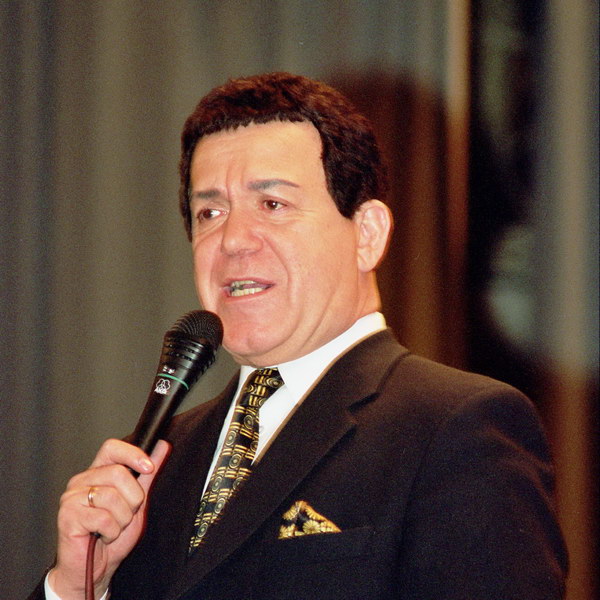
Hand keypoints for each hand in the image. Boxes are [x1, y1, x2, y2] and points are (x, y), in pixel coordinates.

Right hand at [48, 439, 169, 598]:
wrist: (94, 568)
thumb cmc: (113, 534)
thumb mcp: (137, 501)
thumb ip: (148, 474)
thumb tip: (162, 446)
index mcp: (97, 472)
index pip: (112, 447)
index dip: (133, 454)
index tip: (149, 468)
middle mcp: (82, 481)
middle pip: (118, 473)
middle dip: (133, 499)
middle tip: (126, 514)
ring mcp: (71, 497)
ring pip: (111, 497)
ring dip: (122, 519)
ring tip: (113, 527)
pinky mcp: (67, 516)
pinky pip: (103, 518)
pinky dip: (111, 532)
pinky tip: (103, 536)